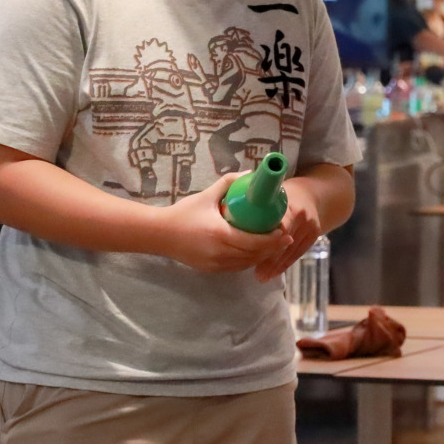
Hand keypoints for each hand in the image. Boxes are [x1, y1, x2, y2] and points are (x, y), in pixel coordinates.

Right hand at [158, 173, 291, 273]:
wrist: (158, 234)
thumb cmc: (183, 212)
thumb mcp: (207, 194)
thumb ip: (230, 182)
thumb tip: (251, 174)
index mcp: (221, 235)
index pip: (255, 242)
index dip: (273, 240)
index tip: (284, 231)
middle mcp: (220, 253)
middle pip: (254, 255)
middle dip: (273, 248)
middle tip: (285, 237)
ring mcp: (215, 264)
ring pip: (246, 263)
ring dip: (262, 256)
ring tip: (274, 244)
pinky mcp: (210, 269)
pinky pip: (236, 267)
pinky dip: (248, 260)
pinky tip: (255, 252)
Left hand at [254, 178, 324, 281]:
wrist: (311, 193)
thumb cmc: (282, 194)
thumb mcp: (266, 193)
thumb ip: (250, 201)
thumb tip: (225, 212)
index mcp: (288, 204)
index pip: (276, 228)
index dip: (264, 242)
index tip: (250, 252)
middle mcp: (302, 215)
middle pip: (283, 244)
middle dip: (268, 259)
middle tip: (255, 273)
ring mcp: (311, 226)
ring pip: (290, 251)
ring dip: (275, 266)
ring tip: (261, 276)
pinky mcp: (315, 234)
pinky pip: (298, 253)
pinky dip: (284, 265)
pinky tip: (273, 273)